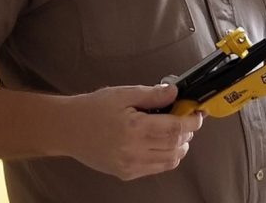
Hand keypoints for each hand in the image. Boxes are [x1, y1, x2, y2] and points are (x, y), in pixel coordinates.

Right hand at [66, 84, 202, 180]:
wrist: (68, 129)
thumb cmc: (93, 109)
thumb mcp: (122, 94)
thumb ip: (151, 94)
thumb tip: (175, 92)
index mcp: (134, 127)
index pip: (175, 128)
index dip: (191, 121)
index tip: (197, 113)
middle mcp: (134, 150)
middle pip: (176, 146)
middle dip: (187, 133)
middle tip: (186, 120)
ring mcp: (130, 165)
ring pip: (169, 161)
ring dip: (179, 147)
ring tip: (175, 133)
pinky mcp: (126, 173)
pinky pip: (156, 168)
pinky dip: (166, 157)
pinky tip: (160, 143)